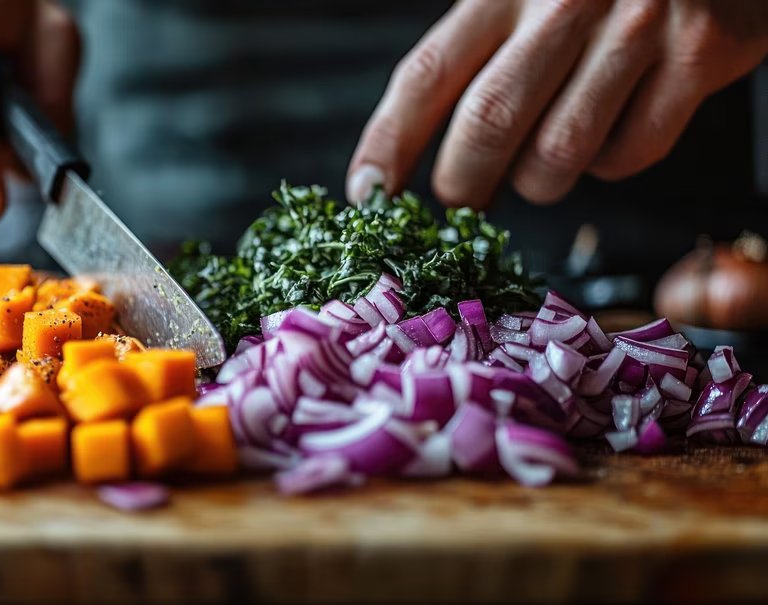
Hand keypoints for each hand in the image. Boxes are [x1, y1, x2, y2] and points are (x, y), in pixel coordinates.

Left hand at [347, 0, 767, 207]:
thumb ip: (473, 56)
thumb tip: (404, 154)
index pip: (425, 76)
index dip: (388, 145)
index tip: (368, 193)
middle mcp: (566, 2)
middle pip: (487, 125)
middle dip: (463, 183)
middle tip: (462, 197)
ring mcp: (635, 28)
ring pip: (558, 154)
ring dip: (539, 182)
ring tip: (543, 163)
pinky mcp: (697, 56)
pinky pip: (630, 154)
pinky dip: (610, 164)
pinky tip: (608, 135)